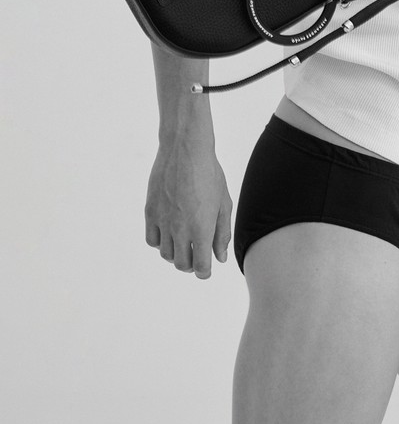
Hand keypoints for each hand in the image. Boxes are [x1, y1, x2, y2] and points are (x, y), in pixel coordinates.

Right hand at [145, 140, 232, 278]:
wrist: (185, 151)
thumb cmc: (210, 174)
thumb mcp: (223, 203)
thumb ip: (222, 233)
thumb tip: (219, 258)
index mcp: (202, 228)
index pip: (201, 266)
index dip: (205, 272)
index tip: (207, 268)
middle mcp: (180, 229)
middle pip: (182, 264)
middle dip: (192, 264)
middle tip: (197, 254)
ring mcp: (163, 221)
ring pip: (166, 254)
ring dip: (176, 254)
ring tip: (185, 242)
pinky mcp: (150, 212)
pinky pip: (152, 240)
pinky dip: (161, 242)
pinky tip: (170, 232)